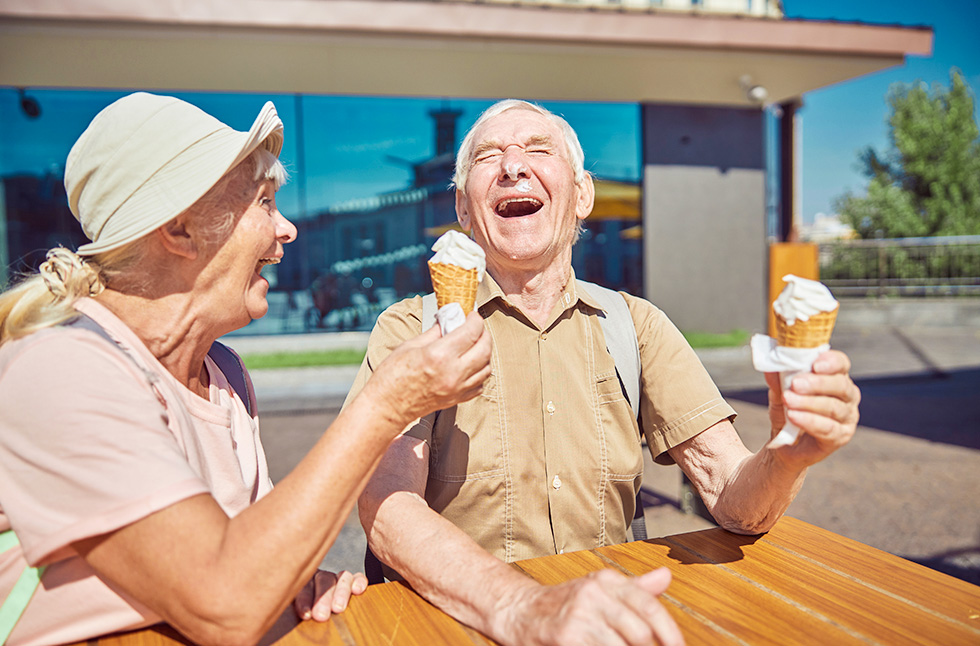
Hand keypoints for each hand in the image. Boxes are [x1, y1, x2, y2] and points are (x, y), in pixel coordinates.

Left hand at [294, 570, 367, 621]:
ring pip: (341, 578)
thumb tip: (298, 615)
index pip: (303, 587)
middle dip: (323, 599)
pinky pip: (357, 577)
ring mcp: (335, 578)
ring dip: (341, 593)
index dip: (304, 600)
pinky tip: (357, 590)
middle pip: (323, 581)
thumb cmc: (304, 611)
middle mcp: (319, 576)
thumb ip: (299, 607)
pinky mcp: (351, 581)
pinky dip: (359, 582)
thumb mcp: (299, 608)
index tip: (307, 614)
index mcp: (302, 582)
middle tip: (322, 615)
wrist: (314, 604)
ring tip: (338, 608)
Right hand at [367, 311, 491, 425]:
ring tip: (474, 344)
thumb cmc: (391, 377)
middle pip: (485, 348)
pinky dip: (479, 372)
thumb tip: (448, 321)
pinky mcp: (457, 399)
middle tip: (476, 327)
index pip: (471, 332)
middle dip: (484, 333)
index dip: (475, 320)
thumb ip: (434, 332)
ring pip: (486, 367)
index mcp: (439, 355)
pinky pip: (480, 384)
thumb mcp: (410, 346)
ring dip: (485, 353)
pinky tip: (470, 365)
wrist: (387, 407)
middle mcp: (453, 372)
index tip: (472, 315)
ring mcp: (457, 388)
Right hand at [499, 568, 683, 645]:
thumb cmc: (564, 604)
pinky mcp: (566, 637)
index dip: (670, 632)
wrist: (519, 611)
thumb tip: (667, 576)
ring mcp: (579, 615)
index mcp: (607, 581)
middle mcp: (594, 593)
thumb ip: (636, 588)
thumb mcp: (600, 589)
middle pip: (640, 632)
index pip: (649, 606)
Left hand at [765, 349, 860, 466]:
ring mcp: (847, 417)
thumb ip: (778, 381)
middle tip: (796, 384)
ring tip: (789, 400)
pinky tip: (794, 416)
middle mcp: (847, 396)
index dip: (831, 362)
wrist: (784, 444)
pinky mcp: (841, 436)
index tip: (814, 364)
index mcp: (835, 377)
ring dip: (809, 403)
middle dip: (817, 383)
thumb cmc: (788, 412)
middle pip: (841, 385)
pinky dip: (810, 421)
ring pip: (834, 407)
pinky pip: (829, 428)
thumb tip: (771, 368)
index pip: (841, 364)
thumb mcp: (780, 394)